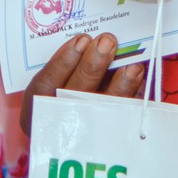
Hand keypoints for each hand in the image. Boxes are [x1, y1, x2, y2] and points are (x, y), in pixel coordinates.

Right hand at [20, 32, 146, 136]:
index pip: (45, 85)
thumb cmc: (63, 94)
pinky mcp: (113, 135)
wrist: (74, 137)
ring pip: (103, 110)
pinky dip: (135, 95)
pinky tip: (140, 78)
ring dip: (120, 84)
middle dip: (93, 66)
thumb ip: (66, 64)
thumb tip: (91, 40)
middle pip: (75, 96)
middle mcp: (60, 121)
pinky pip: (125, 117)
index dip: (63, 62)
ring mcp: (87, 133)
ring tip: (131, 64)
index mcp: (37, 108)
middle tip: (107, 42)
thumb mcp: (53, 83)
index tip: (81, 40)